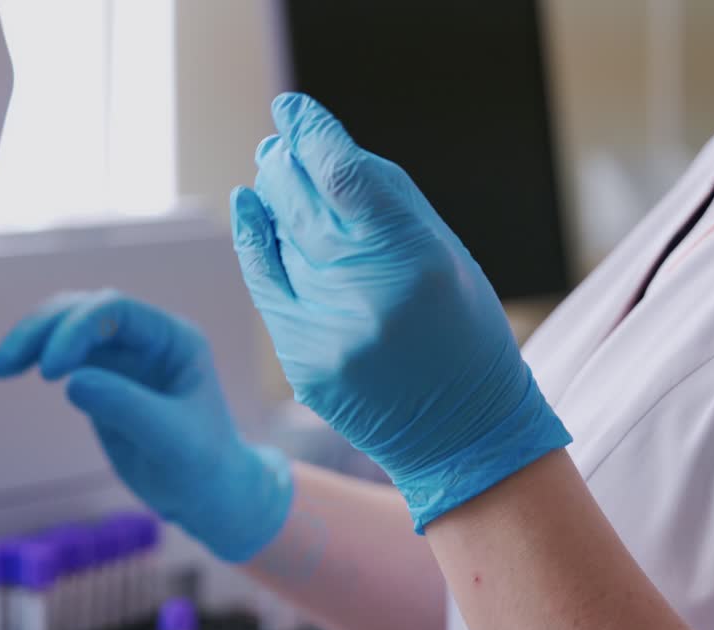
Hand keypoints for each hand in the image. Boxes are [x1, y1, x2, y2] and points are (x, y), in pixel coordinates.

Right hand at [0, 290, 292, 562]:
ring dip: (32, 338)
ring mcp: (122, 357)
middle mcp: (146, 339)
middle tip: (5, 365)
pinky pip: (62, 356)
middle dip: (43, 329)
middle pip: (84, 310)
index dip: (77, 329)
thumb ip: (127, 407)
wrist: (209, 495)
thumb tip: (71, 381)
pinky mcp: (101, 380)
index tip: (50, 372)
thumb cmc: (204, 465)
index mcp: (174, 339)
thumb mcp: (173, 440)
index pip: (117, 311)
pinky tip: (10, 371)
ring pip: (67, 326)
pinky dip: (34, 357)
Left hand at [231, 93, 569, 531]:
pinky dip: (254, 245)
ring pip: (282, 243)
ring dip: (270, 201)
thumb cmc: (463, 333)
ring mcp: (330, 334)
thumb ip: (388, 201)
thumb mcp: (446, 253)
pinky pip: (266, 288)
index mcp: (417, 262)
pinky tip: (250, 211)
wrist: (462, 434)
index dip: (312, 135)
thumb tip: (323, 150)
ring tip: (270, 172)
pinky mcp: (304, 364)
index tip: (293, 112)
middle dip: (284, 166)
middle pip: (304, 207)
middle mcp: (368, 297)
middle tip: (277, 145)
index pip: (345, 177)